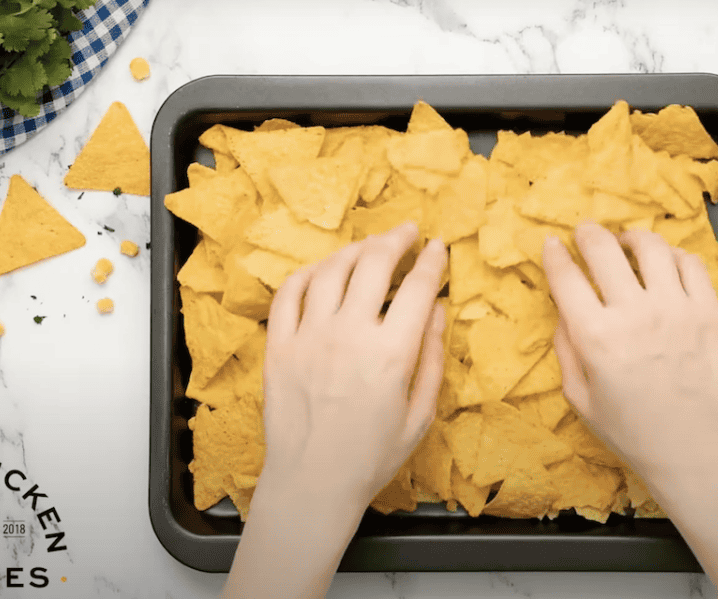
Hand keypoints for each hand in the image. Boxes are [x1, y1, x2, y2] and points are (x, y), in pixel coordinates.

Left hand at [261, 221, 446, 504]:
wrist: (312, 484)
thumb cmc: (371, 457)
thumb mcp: (419, 415)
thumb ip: (431, 358)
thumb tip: (436, 311)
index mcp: (391, 354)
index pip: (417, 288)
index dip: (432, 261)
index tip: (438, 247)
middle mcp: (348, 335)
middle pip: (373, 264)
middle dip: (396, 240)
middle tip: (407, 232)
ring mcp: (308, 337)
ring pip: (331, 269)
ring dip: (355, 250)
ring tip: (370, 248)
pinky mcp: (279, 346)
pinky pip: (290, 292)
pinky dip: (309, 272)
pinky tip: (324, 270)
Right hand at [542, 222, 717, 500]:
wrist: (692, 447)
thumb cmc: (631, 430)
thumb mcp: (579, 397)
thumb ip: (566, 349)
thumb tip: (564, 310)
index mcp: (596, 337)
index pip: (566, 277)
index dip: (554, 254)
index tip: (552, 245)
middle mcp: (635, 314)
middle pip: (603, 249)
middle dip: (588, 234)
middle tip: (585, 233)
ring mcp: (676, 309)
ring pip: (651, 246)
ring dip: (631, 238)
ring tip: (626, 244)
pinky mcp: (708, 312)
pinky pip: (690, 264)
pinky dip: (672, 255)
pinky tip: (664, 264)